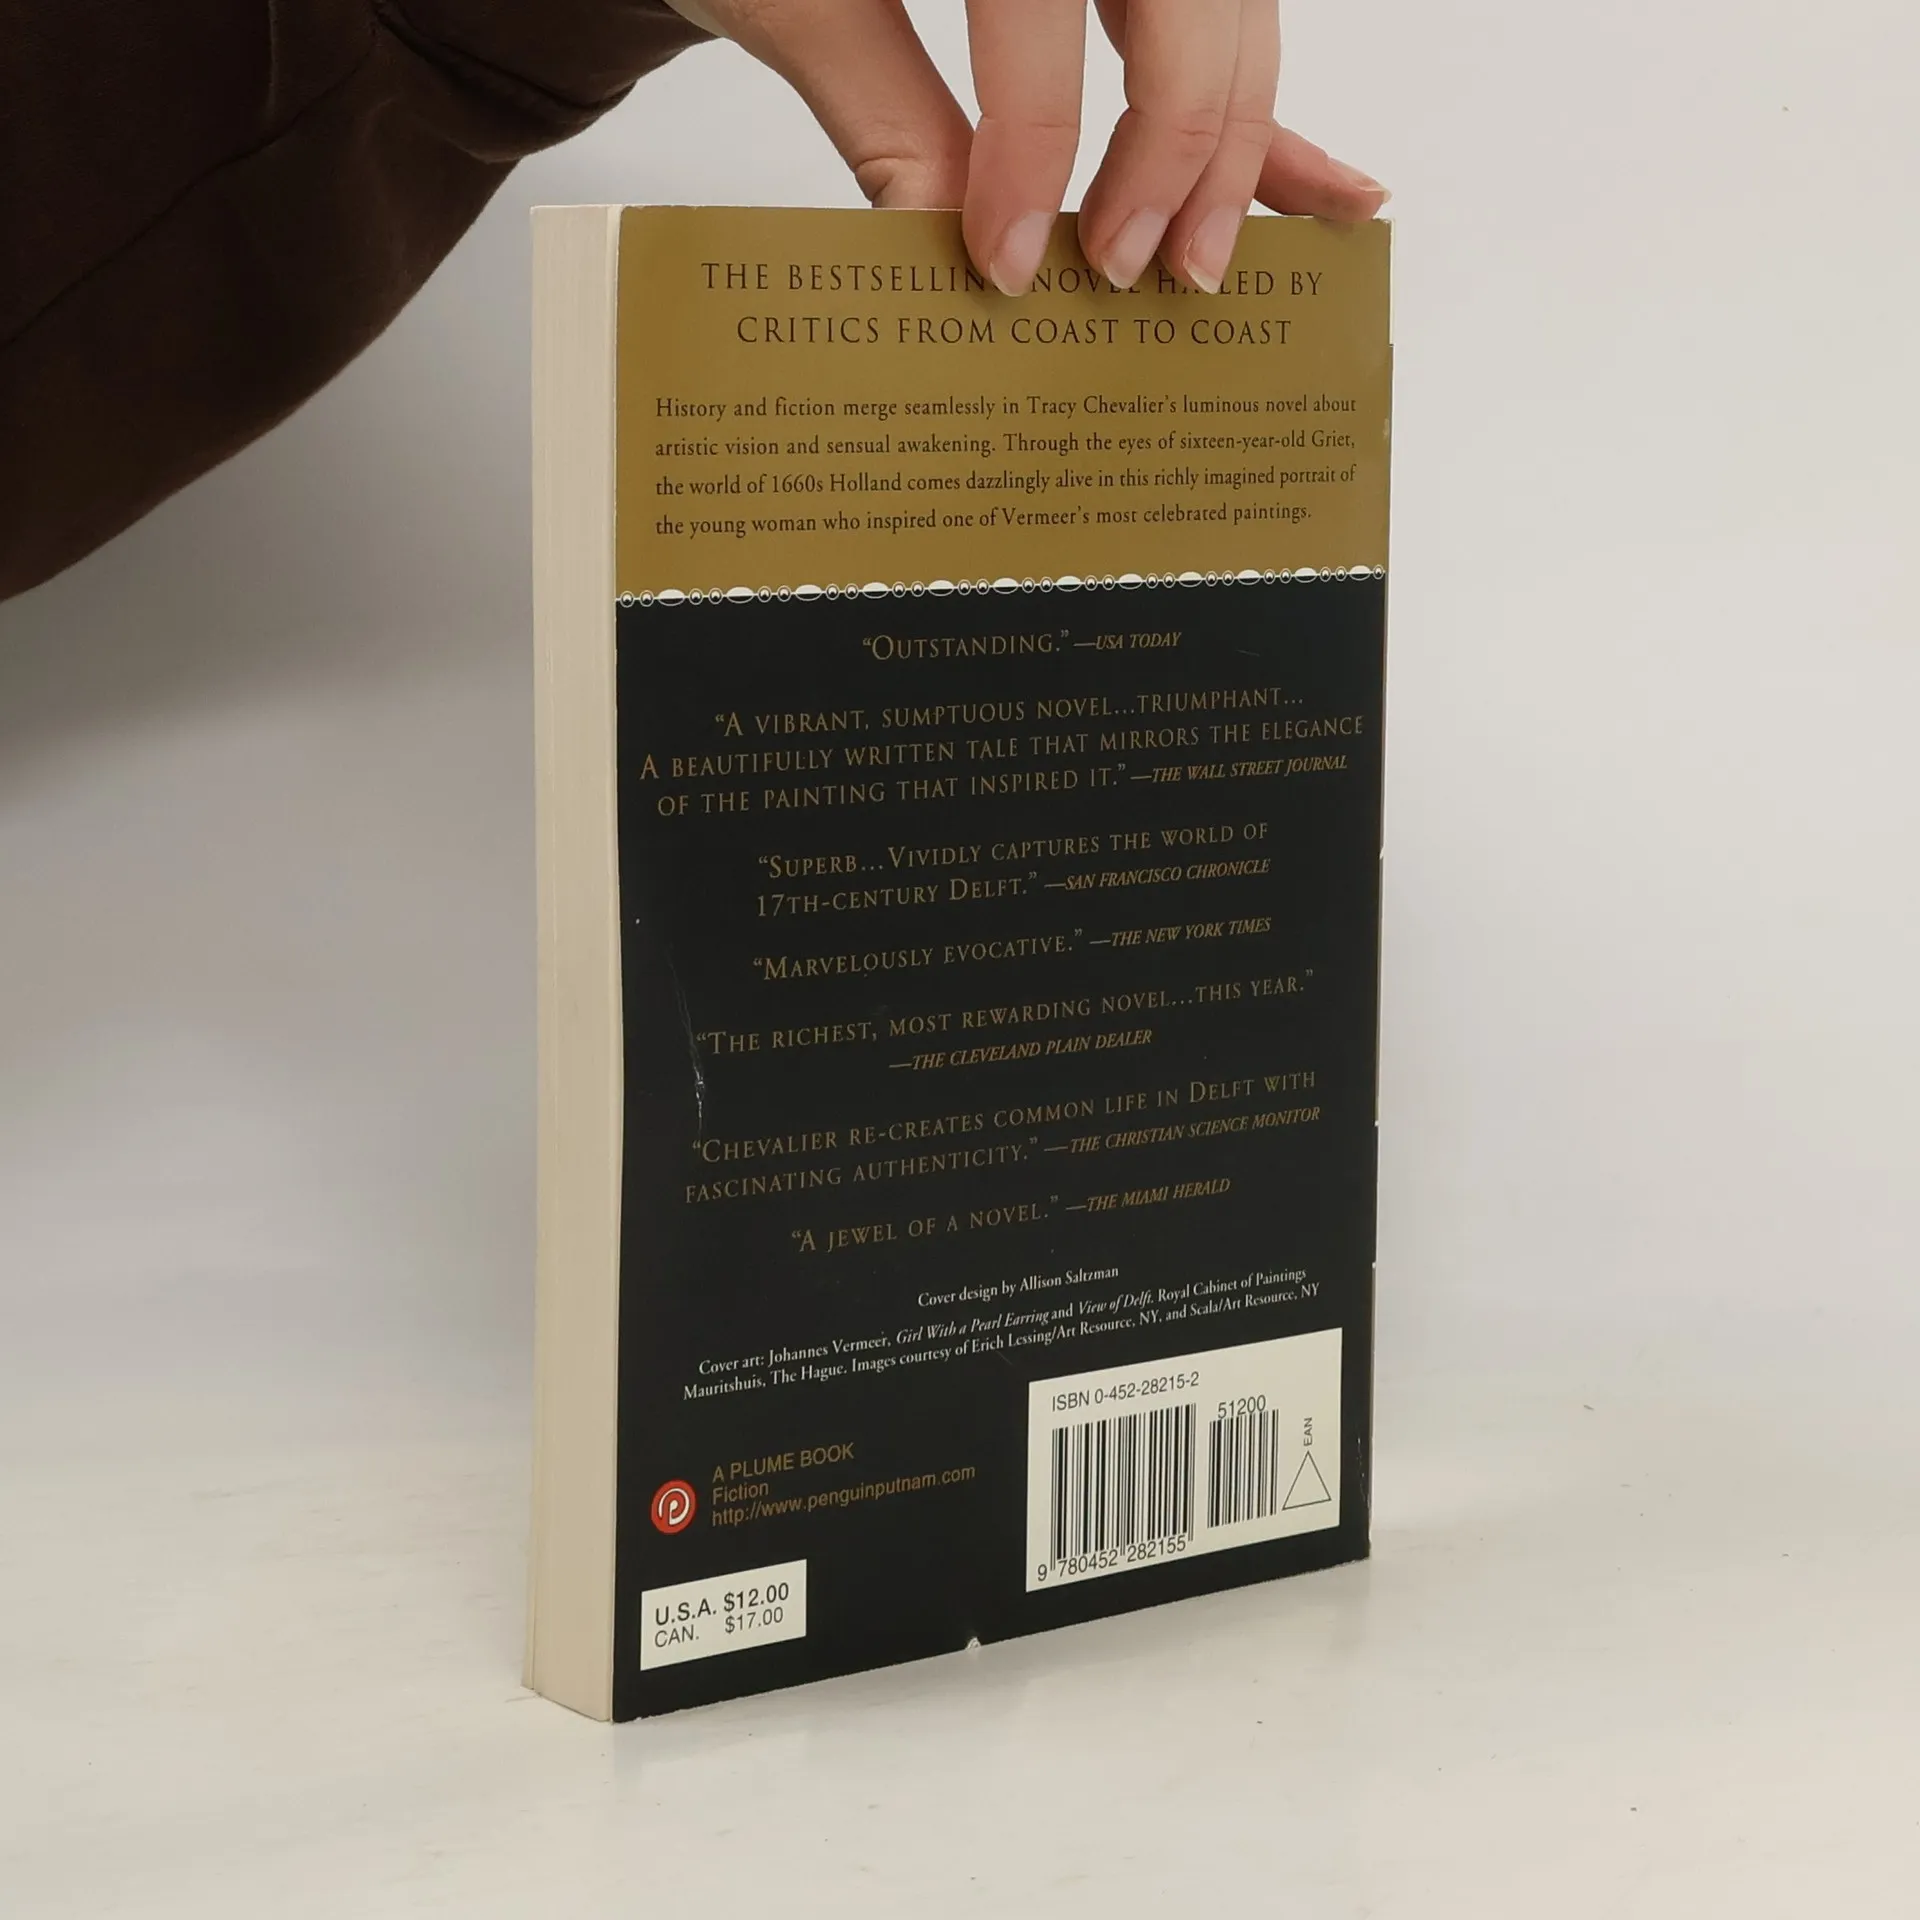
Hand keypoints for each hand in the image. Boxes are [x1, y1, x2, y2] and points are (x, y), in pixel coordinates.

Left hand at [666, 0, 1386, 293]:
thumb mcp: (802, 0)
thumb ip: (879, 110)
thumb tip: (943, 249)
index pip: (1041, 10)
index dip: (1033, 145)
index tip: (1008, 260)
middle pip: (1190, 7)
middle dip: (1173, 149)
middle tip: (1129, 270)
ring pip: (1234, 19)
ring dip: (1234, 146)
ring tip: (1204, 263)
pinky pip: (1230, 26)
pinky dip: (1265, 116)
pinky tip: (1332, 193)